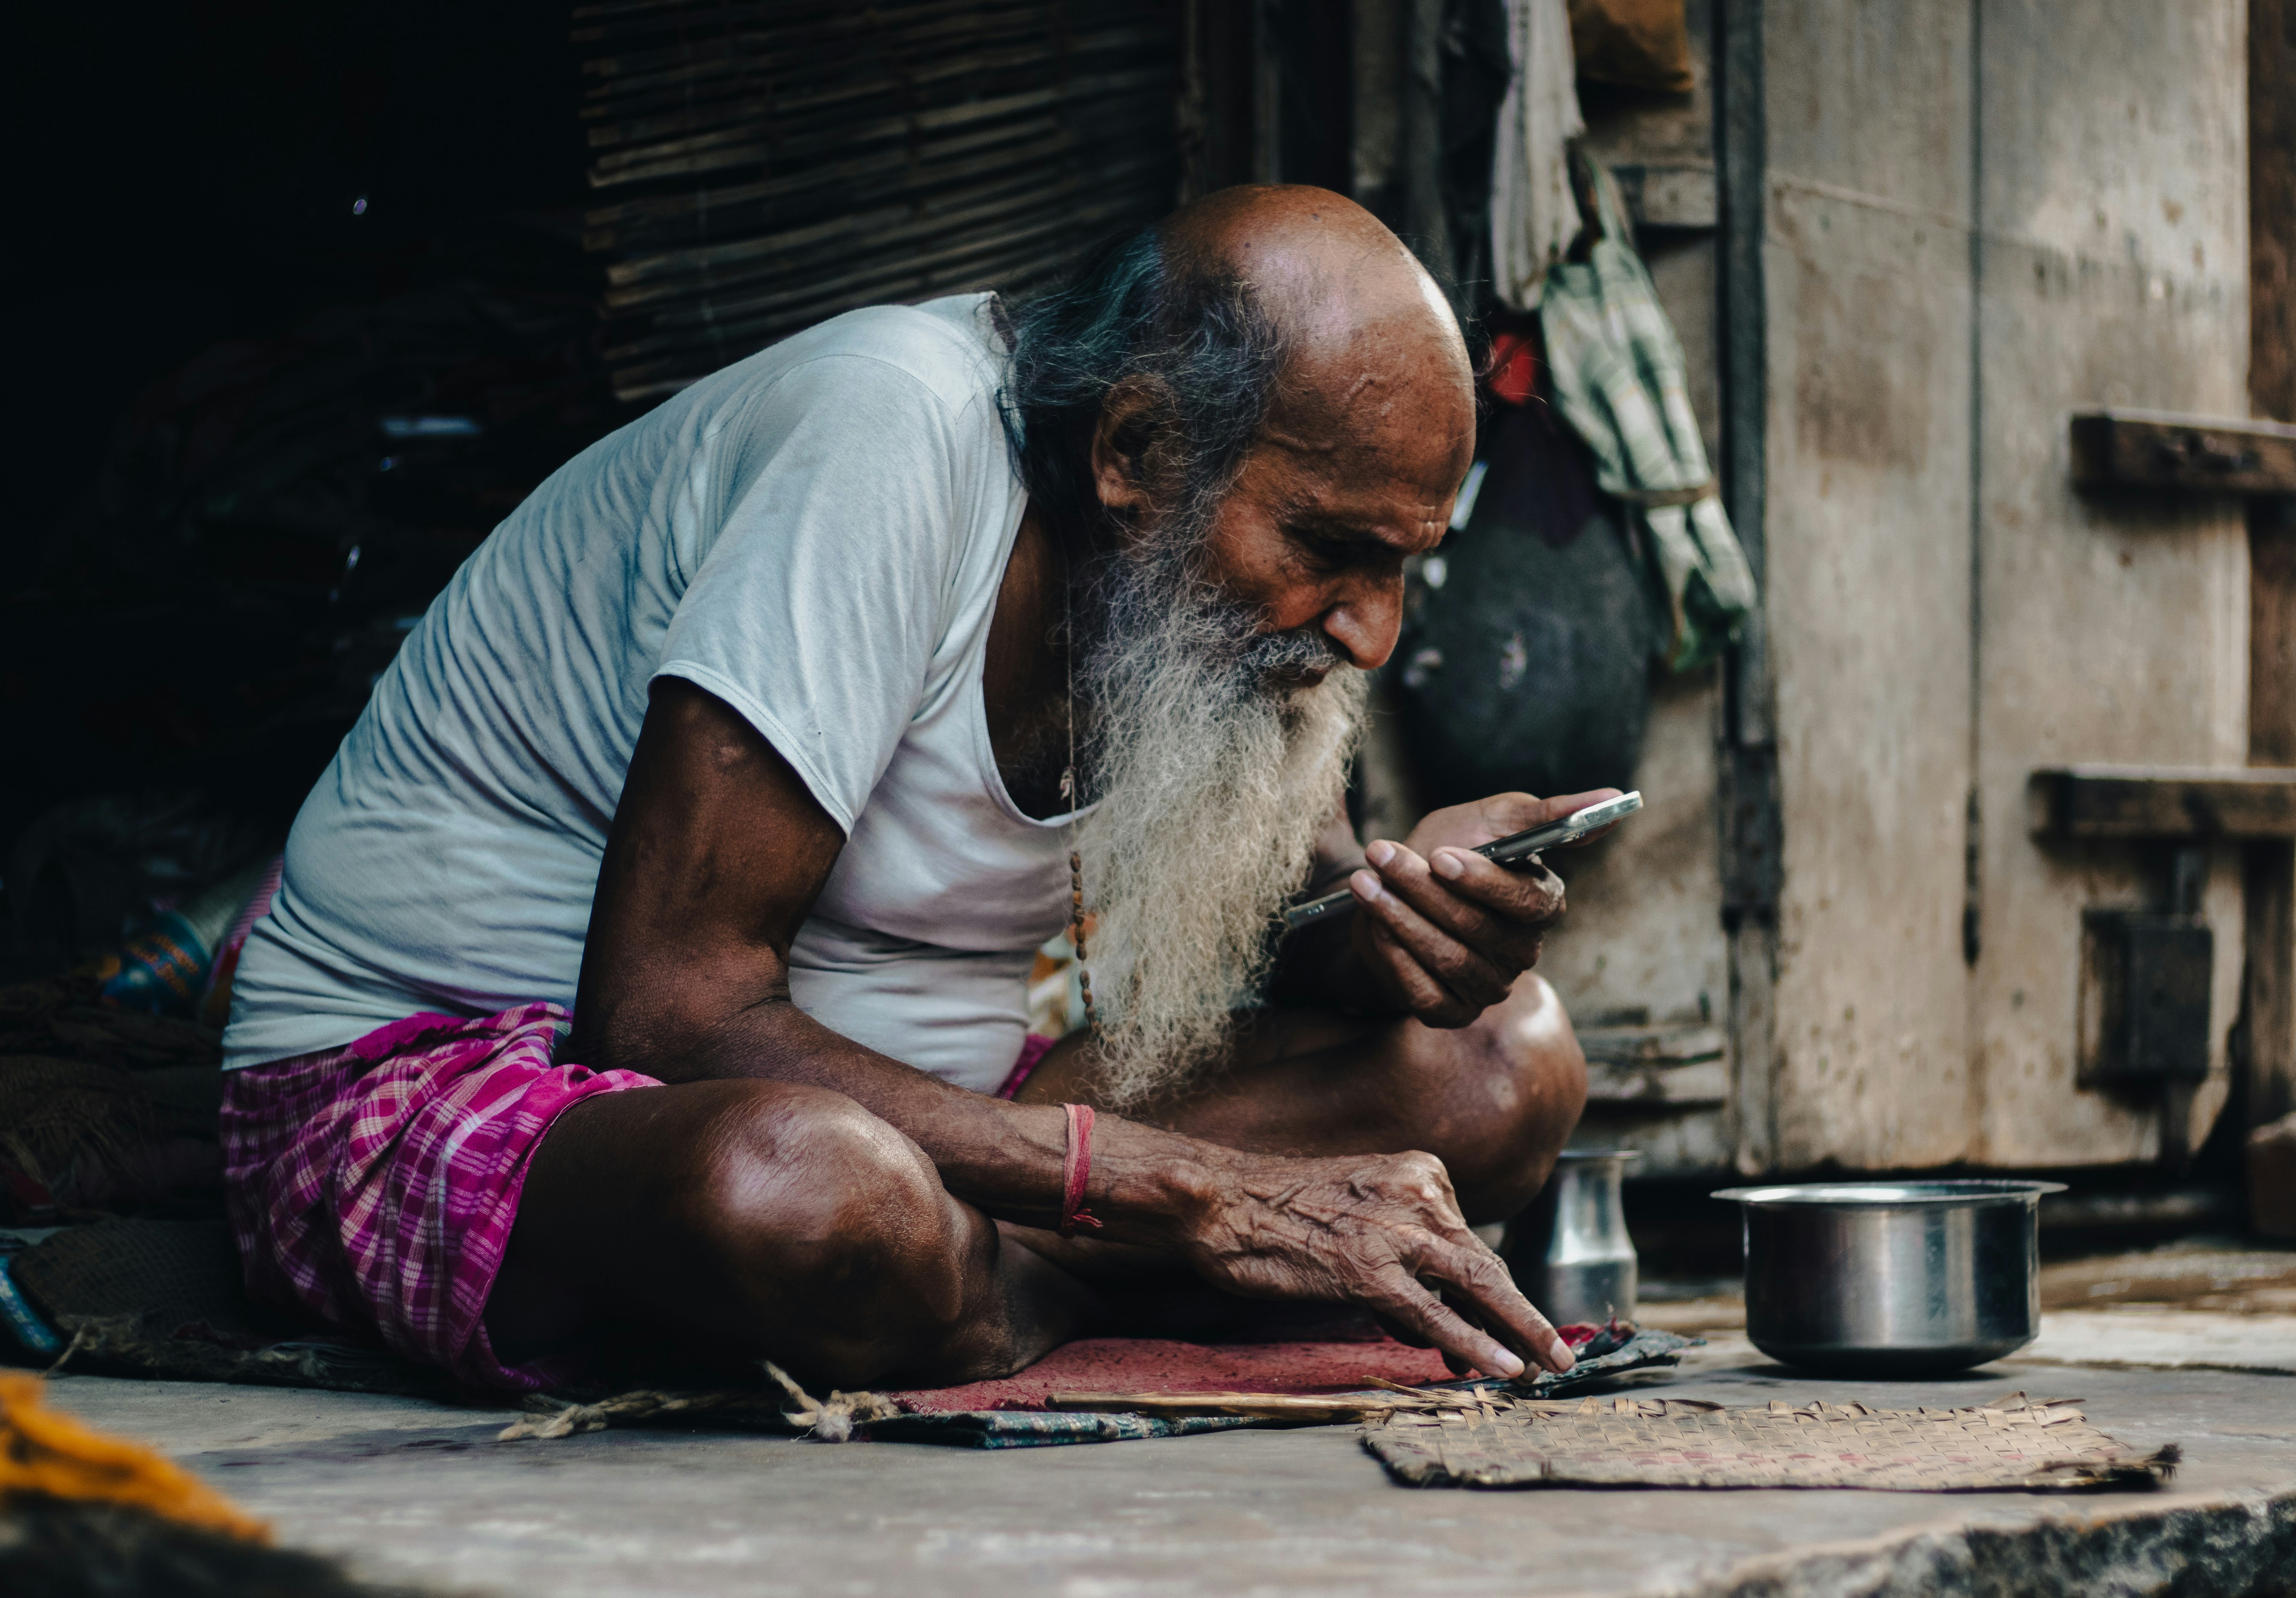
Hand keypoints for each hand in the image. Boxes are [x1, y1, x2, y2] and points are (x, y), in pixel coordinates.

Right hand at [1176, 1147, 1573, 1377]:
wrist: (1222, 1199)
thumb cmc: (1280, 1212)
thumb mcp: (1359, 1213)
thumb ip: (1404, 1253)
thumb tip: (1438, 1319)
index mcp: (1419, 1173)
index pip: (1469, 1241)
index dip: (1491, 1293)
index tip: (1507, 1331)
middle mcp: (1418, 1194)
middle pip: (1487, 1262)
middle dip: (1523, 1315)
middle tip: (1555, 1354)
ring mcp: (1395, 1232)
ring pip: (1479, 1284)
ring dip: (1521, 1330)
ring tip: (1550, 1364)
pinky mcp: (1369, 1269)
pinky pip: (1435, 1313)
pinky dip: (1474, 1342)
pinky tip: (1503, 1366)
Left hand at [1347, 789, 1621, 1027]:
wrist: (1393, 892)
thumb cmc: (1448, 849)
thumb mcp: (1492, 819)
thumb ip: (1550, 813)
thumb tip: (1614, 796)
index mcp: (1542, 904)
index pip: (1527, 902)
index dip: (1483, 882)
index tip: (1440, 856)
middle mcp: (1523, 951)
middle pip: (1479, 929)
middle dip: (1423, 889)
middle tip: (1380, 855)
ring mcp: (1491, 986)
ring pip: (1450, 960)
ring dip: (1401, 918)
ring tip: (1367, 883)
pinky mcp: (1455, 1011)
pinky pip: (1428, 995)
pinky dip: (1396, 958)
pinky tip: (1376, 927)